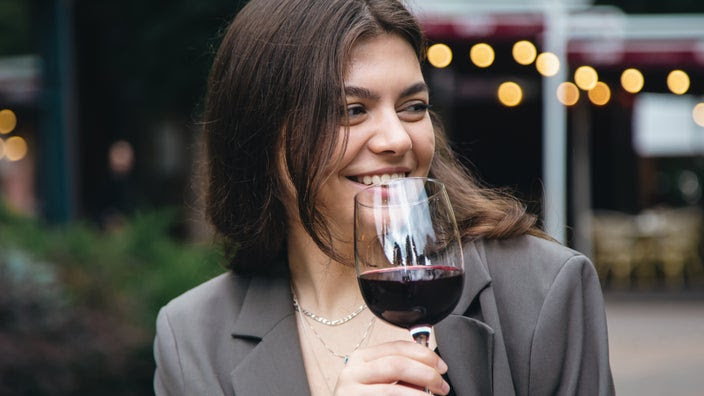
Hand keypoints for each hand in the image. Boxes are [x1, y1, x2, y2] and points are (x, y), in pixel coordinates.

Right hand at [333, 340, 450, 394]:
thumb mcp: (378, 379)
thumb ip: (399, 372)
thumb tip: (431, 371)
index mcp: (362, 358)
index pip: (397, 347)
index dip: (424, 354)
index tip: (441, 366)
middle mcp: (353, 371)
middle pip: (397, 364)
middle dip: (426, 374)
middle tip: (442, 386)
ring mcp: (351, 391)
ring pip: (393, 389)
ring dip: (419, 394)